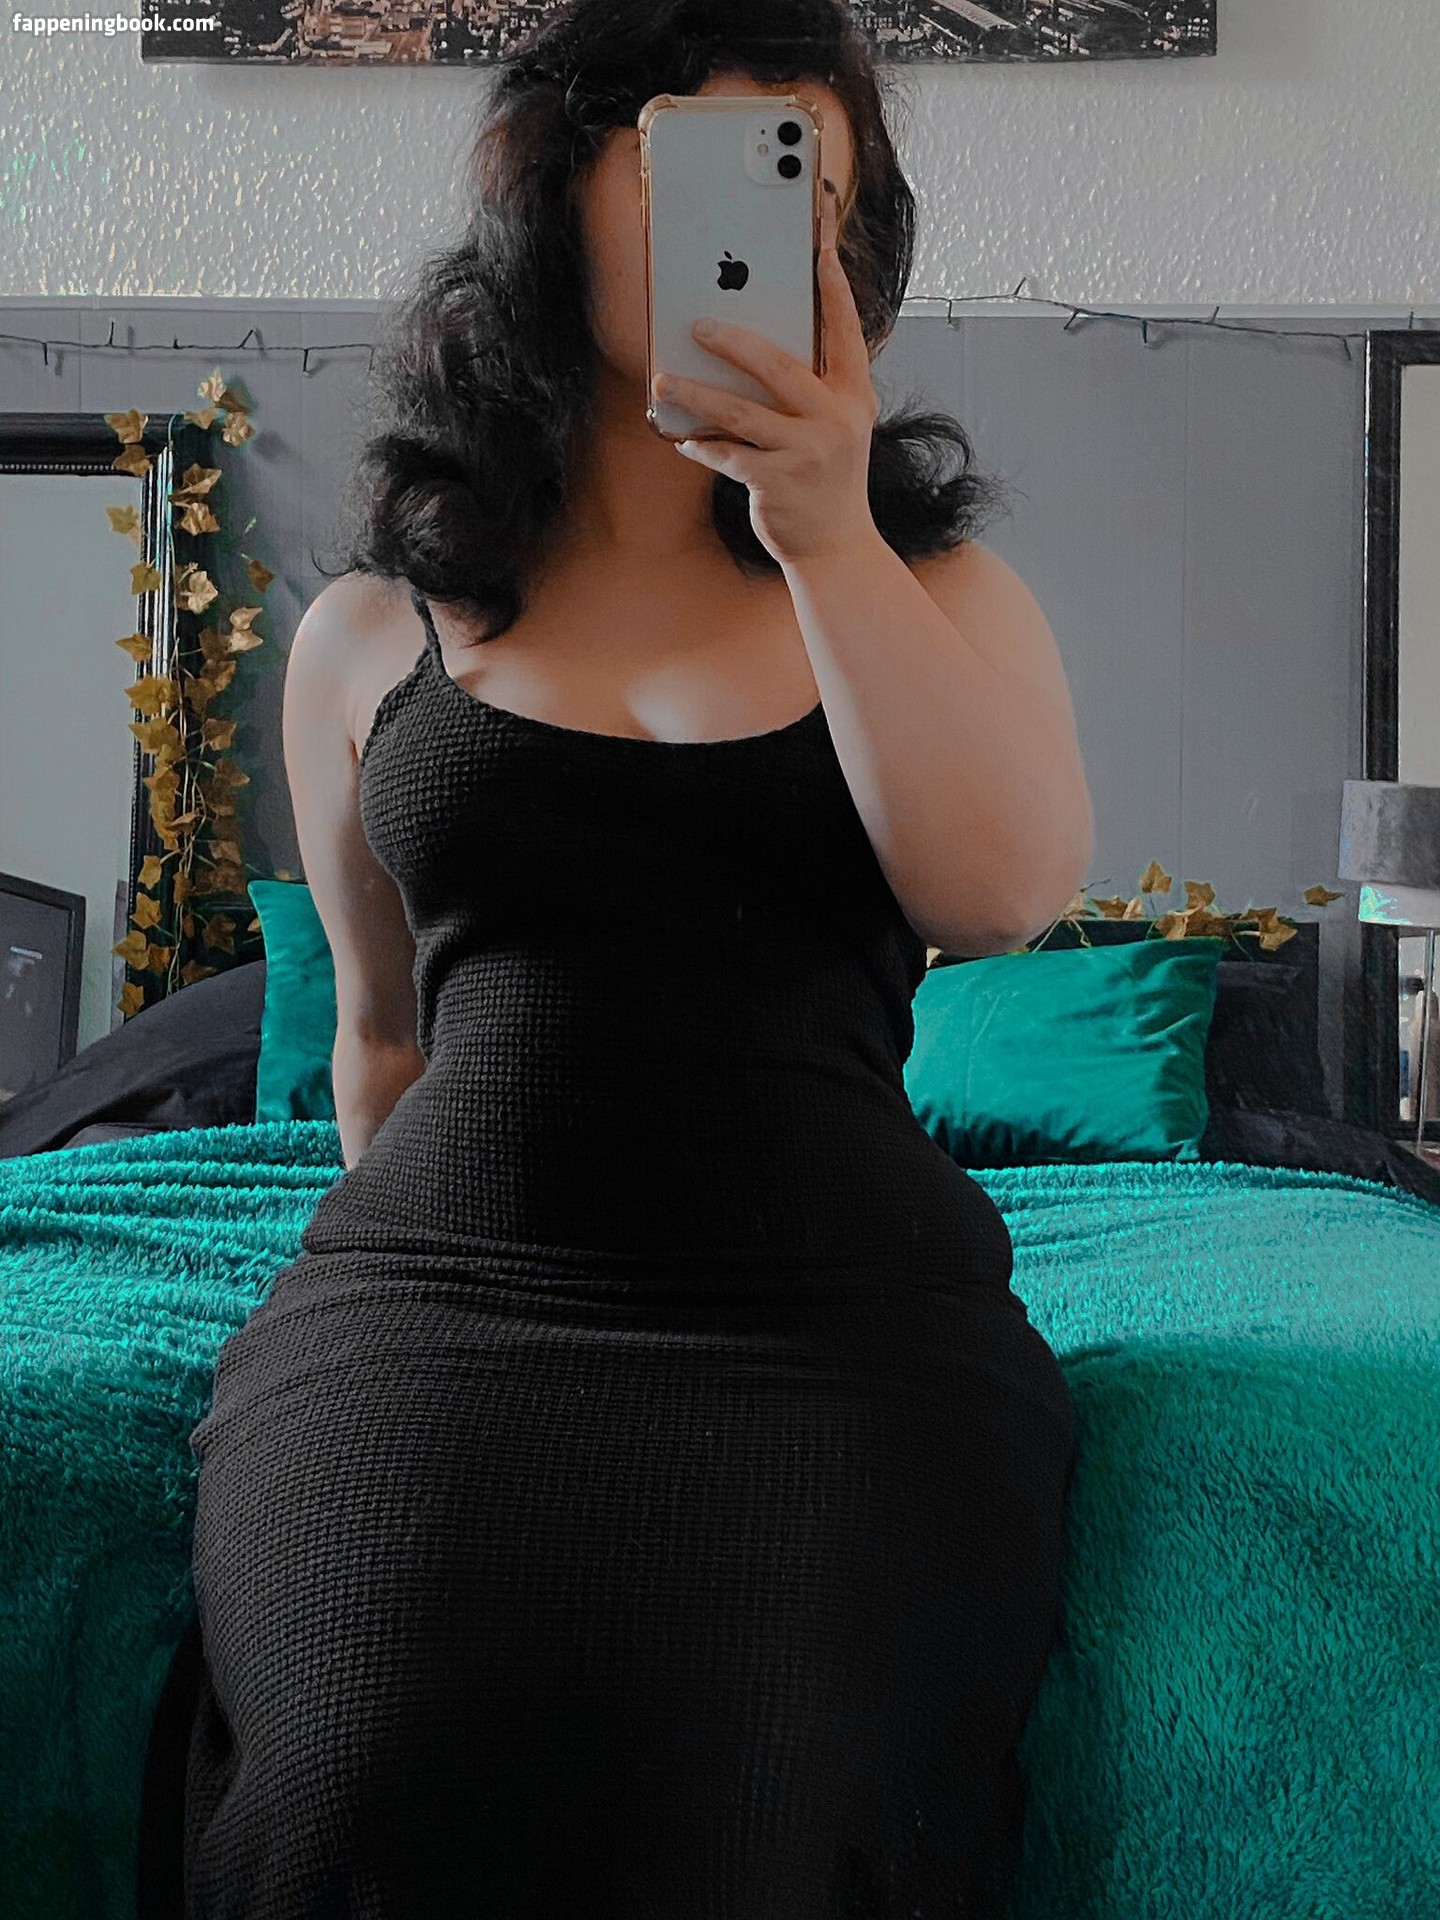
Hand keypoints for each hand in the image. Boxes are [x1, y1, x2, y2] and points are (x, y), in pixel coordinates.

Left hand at [653, 179, 879, 566]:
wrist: (836, 547)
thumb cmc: (827, 479)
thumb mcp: (836, 427)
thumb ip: (813, 389)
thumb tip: (754, 349)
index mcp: (854, 398)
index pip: (846, 333)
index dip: (834, 289)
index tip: (820, 249)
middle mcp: (836, 421)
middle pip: (779, 366)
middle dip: (735, 341)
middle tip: (698, 323)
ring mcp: (808, 453)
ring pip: (741, 412)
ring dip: (697, 393)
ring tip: (664, 379)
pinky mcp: (779, 484)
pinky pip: (728, 455)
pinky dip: (701, 445)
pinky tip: (682, 437)